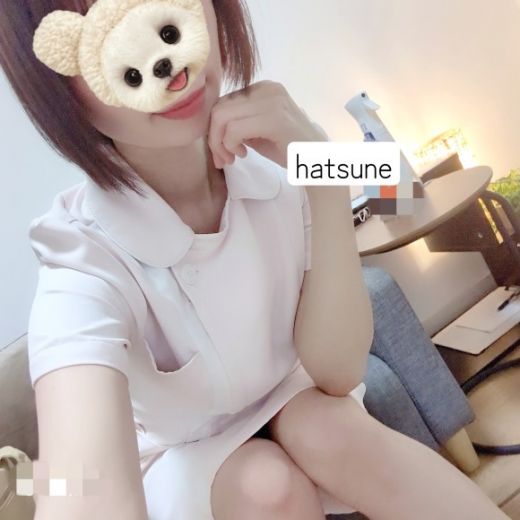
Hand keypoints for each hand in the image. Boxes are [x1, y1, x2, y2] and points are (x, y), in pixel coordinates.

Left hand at [207, 80, 326, 168]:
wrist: (317, 161)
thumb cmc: (289, 149)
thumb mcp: (257, 132)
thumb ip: (236, 124)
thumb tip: (210, 128)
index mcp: (262, 88)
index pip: (223, 102)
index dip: (214, 129)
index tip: (221, 153)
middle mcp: (266, 88)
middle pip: (218, 108)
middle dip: (213, 138)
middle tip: (223, 159)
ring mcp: (271, 101)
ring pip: (222, 117)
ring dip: (219, 144)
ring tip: (232, 158)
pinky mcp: (274, 118)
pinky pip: (234, 129)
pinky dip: (230, 145)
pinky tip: (242, 155)